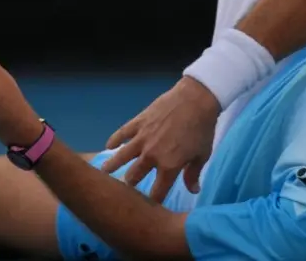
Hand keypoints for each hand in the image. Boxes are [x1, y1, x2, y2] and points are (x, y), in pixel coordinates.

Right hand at [100, 76, 220, 201]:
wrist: (196, 99)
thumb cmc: (202, 128)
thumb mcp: (202, 155)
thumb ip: (193, 174)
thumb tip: (194, 190)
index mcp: (169, 166)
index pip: (157, 192)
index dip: (153, 201)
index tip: (149, 206)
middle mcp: (151, 156)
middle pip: (134, 177)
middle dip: (129, 185)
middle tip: (125, 187)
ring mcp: (142, 138)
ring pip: (121, 157)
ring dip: (111, 166)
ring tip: (103, 173)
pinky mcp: (138, 122)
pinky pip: (122, 133)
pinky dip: (114, 140)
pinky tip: (108, 146)